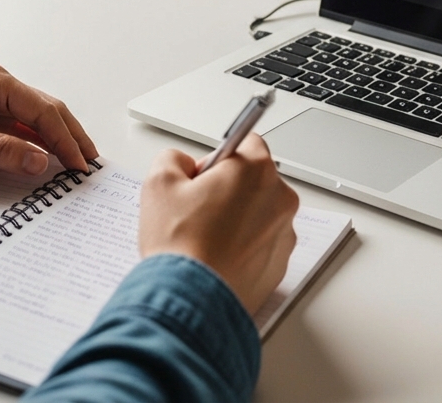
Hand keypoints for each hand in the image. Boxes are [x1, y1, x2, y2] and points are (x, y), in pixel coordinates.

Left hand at [0, 65, 97, 175]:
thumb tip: (39, 161)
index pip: (44, 111)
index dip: (66, 138)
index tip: (81, 163)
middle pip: (48, 110)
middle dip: (71, 136)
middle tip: (91, 161)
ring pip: (36, 118)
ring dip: (57, 138)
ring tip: (76, 160)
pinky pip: (20, 126)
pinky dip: (37, 141)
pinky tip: (45, 155)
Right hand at [139, 134, 298, 315]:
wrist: (191, 300)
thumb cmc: (180, 245)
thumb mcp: (158, 182)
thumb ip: (173, 158)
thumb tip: (182, 165)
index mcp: (255, 170)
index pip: (246, 142)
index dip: (218, 158)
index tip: (202, 176)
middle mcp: (279, 200)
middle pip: (254, 180)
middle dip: (227, 189)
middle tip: (196, 210)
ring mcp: (283, 235)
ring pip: (258, 214)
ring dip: (236, 219)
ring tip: (204, 239)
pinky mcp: (279, 265)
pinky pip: (261, 245)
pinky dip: (242, 247)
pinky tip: (215, 258)